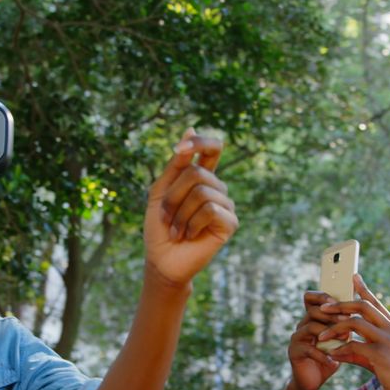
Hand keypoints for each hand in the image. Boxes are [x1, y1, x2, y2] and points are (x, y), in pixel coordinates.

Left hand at [143, 128, 238, 286]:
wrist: (162, 261)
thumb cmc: (160, 227)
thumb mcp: (160, 191)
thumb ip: (175, 163)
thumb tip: (191, 128)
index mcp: (201, 177)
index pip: (212, 148)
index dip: (200, 142)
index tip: (179, 149)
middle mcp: (216, 188)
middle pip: (196, 172)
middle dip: (173, 195)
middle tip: (166, 217)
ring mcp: (226, 205)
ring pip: (201, 191)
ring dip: (179, 213)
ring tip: (176, 230)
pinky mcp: (230, 223)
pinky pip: (210, 209)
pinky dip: (191, 223)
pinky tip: (188, 235)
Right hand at [287, 291, 345, 389]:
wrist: (313, 380)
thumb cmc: (329, 357)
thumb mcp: (339, 340)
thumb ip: (345, 327)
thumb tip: (359, 315)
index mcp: (312, 318)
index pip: (311, 298)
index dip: (323, 296)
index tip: (341, 301)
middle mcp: (302, 324)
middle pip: (313, 310)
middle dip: (332, 314)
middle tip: (347, 319)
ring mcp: (296, 337)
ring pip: (311, 326)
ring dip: (329, 332)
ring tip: (344, 339)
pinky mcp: (294, 352)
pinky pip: (309, 349)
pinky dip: (323, 355)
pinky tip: (334, 361)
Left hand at [316, 274, 389, 389]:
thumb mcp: (379, 360)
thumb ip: (360, 351)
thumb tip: (338, 349)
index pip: (377, 303)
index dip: (364, 290)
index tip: (353, 277)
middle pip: (363, 307)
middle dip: (341, 305)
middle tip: (323, 308)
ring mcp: (388, 341)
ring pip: (355, 323)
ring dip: (335, 328)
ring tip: (321, 335)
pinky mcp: (382, 356)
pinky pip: (354, 346)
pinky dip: (340, 350)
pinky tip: (331, 355)